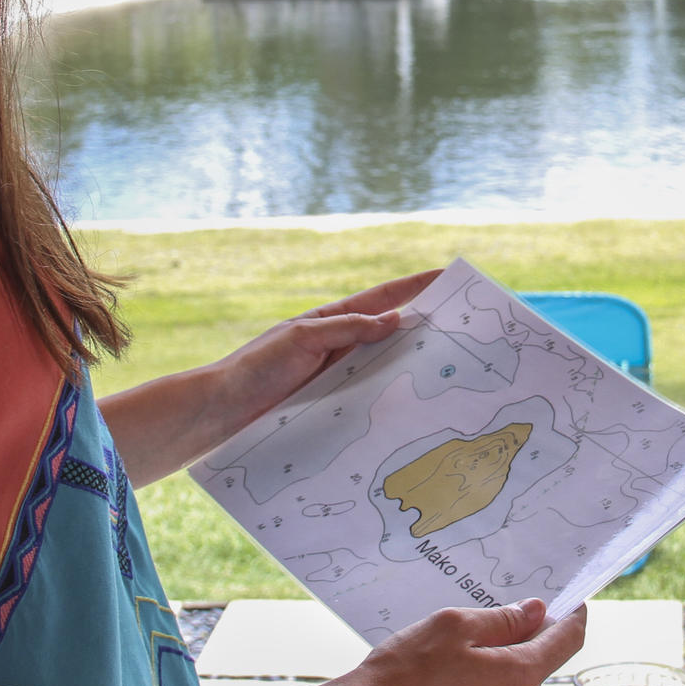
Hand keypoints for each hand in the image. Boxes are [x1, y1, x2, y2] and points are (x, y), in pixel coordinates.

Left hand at [204, 270, 441, 439]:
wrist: (221, 411)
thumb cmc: (256, 367)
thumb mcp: (301, 338)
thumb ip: (346, 328)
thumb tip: (395, 319)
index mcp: (330, 321)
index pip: (380, 299)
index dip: (413, 286)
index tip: (445, 274)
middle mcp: (338, 347)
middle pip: (389, 334)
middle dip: (423, 329)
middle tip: (462, 329)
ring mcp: (337, 378)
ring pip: (384, 369)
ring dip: (411, 369)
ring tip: (448, 370)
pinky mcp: (333, 406)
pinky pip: (369, 399)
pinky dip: (390, 400)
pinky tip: (412, 409)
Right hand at [329, 600, 587, 685]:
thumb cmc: (401, 675)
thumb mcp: (452, 627)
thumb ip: (503, 619)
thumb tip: (536, 613)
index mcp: (520, 679)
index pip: (566, 643)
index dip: (572, 619)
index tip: (573, 606)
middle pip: (532, 671)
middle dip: (514, 649)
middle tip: (474, 633)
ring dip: (490, 679)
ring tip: (442, 670)